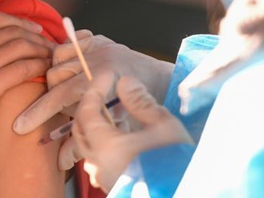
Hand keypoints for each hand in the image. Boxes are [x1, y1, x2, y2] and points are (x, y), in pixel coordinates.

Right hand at [0, 12, 53, 196]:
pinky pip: (22, 68)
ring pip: (22, 46)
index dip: (21, 22)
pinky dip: (39, 65)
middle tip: (50, 44)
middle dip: (36, 36)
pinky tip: (45, 70)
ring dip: (42, 50)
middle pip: (13, 31)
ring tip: (52, 57)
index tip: (34, 28)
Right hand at [13, 33, 173, 169]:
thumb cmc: (137, 109)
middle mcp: (100, 58)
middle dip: (52, 94)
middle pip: (54, 75)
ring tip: (67, 88)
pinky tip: (73, 68)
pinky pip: (70, 40)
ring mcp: (99, 45)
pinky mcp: (99, 38)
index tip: (21, 126)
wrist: (158, 82)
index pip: (62, 96)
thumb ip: (85, 140)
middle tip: (65, 107)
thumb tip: (60, 161)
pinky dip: (67, 53)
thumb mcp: (113, 127)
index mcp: (105, 80)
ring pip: (57, 55)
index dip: (40, 112)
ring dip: (56, 72)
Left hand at [73, 73, 192, 191]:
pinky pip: (98, 161)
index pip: (86, 112)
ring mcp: (103, 178)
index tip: (105, 77)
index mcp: (105, 147)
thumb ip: (140, 102)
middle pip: (80, 130)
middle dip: (90, 109)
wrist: (183, 192)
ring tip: (115, 115)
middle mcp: (97, 165)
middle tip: (104, 94)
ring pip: (88, 148)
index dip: (94, 90)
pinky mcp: (112, 185)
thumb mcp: (163, 126)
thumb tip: (124, 82)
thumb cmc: (175, 162)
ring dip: (96, 129)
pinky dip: (103, 146)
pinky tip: (121, 138)